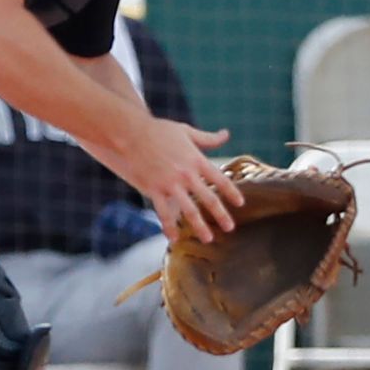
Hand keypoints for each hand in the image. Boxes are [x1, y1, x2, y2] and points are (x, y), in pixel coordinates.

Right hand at [117, 117, 244, 243]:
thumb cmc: (158, 130)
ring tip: (208, 239)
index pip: (220, 179)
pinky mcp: (153, 189)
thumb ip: (207, 138)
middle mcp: (186, 174)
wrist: (129, 132)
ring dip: (199, 226)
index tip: (240, 203)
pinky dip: (169, 227)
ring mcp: (170, 183)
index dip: (231, 192)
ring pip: (188, 210)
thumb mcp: (186, 131)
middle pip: (208, 198)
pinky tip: (174, 239)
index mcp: (196, 159)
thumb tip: (226, 134)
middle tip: (230, 228)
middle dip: (221, 215)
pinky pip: (163, 212)